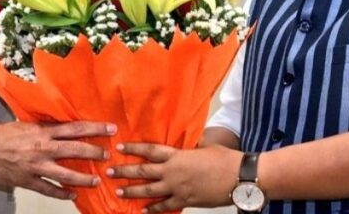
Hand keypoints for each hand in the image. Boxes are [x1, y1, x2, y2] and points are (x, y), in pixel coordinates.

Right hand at [0, 121, 115, 199]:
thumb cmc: (1, 134)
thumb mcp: (26, 124)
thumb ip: (45, 128)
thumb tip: (63, 127)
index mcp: (43, 131)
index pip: (75, 128)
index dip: (95, 128)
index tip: (110, 128)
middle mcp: (43, 148)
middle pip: (76, 150)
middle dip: (94, 153)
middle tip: (107, 156)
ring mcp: (36, 166)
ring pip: (66, 174)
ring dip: (83, 179)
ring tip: (96, 181)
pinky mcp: (27, 181)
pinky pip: (48, 189)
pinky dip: (61, 193)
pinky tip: (72, 195)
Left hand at [110, 143, 240, 211]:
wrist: (238, 177)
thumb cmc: (225, 159)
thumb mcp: (206, 146)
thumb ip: (192, 146)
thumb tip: (189, 141)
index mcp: (178, 155)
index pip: (151, 150)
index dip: (134, 148)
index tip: (120, 147)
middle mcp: (173, 171)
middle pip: (144, 171)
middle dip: (125, 171)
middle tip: (110, 172)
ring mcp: (178, 188)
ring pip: (149, 190)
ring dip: (132, 191)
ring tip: (118, 191)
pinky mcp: (185, 201)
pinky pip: (164, 206)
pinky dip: (152, 209)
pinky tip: (142, 211)